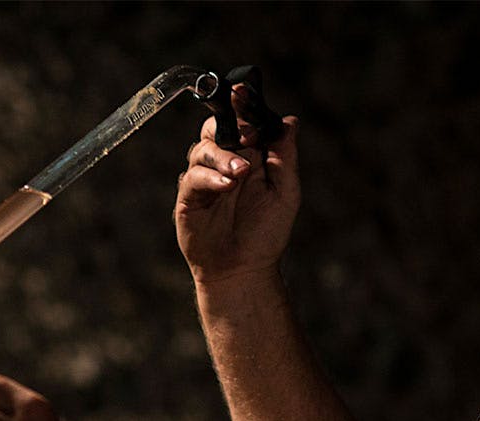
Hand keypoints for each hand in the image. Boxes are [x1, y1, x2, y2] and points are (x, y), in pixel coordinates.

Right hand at [175, 85, 299, 285]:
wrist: (244, 269)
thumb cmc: (266, 234)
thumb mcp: (286, 192)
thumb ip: (285, 156)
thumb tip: (291, 121)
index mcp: (249, 156)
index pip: (242, 121)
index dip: (241, 105)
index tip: (242, 92)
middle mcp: (225, 162)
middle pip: (217, 127)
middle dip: (229, 126)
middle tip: (248, 138)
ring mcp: (205, 178)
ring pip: (203, 148)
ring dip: (224, 156)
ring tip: (242, 173)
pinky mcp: (188, 196)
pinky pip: (193, 176)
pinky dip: (210, 177)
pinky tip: (227, 186)